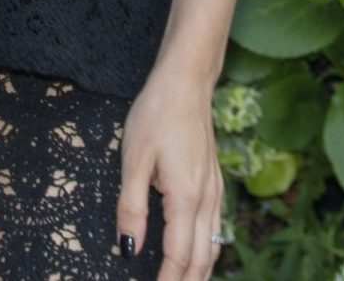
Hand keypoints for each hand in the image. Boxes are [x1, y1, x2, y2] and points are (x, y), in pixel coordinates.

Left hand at [115, 66, 224, 279]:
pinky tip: (196, 255)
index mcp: (186, 198)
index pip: (179, 256)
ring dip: (199, 272)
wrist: (186, 83)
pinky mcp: (215, 183)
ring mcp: (215, 192)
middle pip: (202, 259)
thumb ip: (131, 208)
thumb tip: (128, 248)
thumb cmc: (157, 115)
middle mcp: (207, 200)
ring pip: (213, 246)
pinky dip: (206, 251)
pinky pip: (215, 229)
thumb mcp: (133, 160)